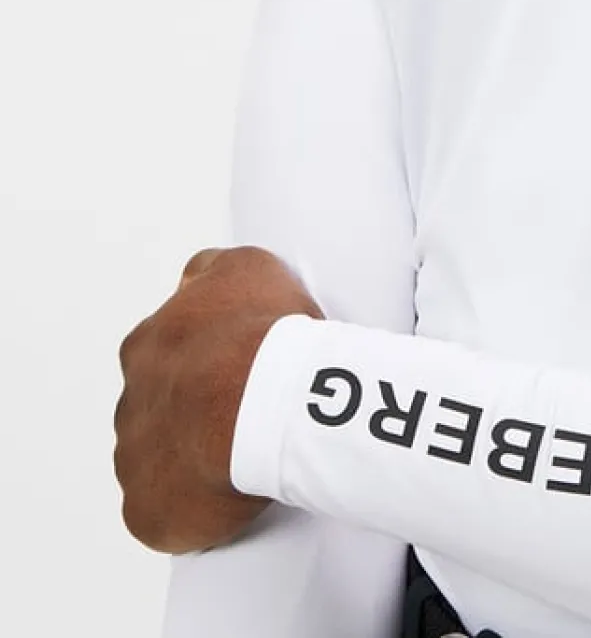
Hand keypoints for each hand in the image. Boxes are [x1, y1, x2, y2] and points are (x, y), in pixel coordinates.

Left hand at [114, 244, 324, 552]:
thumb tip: (196, 279)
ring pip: (163, 462)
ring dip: (196, 458)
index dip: (206, 361)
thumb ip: (211, 272)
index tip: (240, 366)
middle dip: (197, 411)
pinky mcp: (149, 512)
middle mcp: (131, 404)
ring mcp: (135, 461)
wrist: (266, 401)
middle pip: (161, 409)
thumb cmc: (261, 336)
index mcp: (148, 347)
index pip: (166, 354)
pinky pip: (167, 514)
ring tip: (248, 453)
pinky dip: (197, 508)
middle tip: (247, 411)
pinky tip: (234, 493)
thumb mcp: (246, 267)